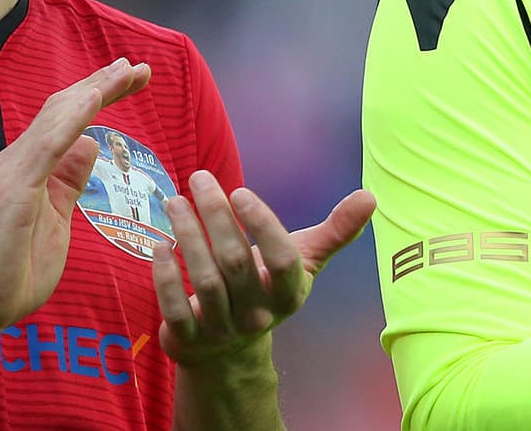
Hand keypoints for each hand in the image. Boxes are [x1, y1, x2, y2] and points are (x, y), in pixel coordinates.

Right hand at [0, 59, 150, 343]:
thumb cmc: (16, 268)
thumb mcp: (57, 215)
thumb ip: (70, 179)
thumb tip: (91, 144)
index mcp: (31, 166)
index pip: (68, 119)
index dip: (100, 94)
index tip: (133, 78)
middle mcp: (19, 159)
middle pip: (64, 108)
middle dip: (103, 83)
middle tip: (139, 66)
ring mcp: (13, 170)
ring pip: (58, 117)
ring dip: (94, 90)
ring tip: (125, 71)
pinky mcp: (14, 188)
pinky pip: (49, 145)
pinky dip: (73, 118)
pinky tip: (95, 98)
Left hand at [153, 173, 375, 366]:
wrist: (228, 351)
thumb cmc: (266, 288)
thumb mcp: (302, 262)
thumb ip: (335, 231)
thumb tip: (371, 196)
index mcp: (289, 294)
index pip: (283, 260)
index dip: (262, 225)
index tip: (240, 192)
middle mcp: (258, 316)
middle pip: (236, 263)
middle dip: (216, 215)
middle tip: (200, 178)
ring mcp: (222, 331)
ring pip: (205, 281)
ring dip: (188, 236)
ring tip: (176, 201)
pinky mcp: (188, 341)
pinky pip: (175, 308)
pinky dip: (164, 276)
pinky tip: (159, 244)